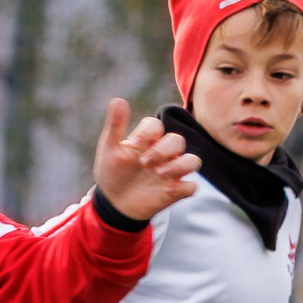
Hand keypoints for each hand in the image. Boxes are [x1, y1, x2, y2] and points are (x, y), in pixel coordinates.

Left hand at [91, 97, 200, 221]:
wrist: (113, 203)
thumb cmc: (113, 173)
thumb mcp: (110, 150)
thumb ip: (116, 126)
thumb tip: (117, 99)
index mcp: (148, 140)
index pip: (156, 126)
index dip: (149, 132)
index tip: (135, 144)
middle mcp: (164, 153)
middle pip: (177, 140)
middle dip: (163, 150)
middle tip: (144, 163)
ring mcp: (172, 171)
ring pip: (192, 161)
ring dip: (179, 166)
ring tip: (158, 174)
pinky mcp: (176, 190)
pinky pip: (192, 186)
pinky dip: (185, 187)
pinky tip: (169, 190)